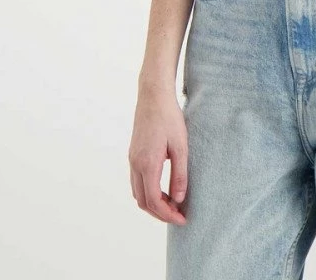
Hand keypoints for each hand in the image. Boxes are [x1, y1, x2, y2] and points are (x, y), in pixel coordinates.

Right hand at [129, 87, 188, 225]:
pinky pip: (137, 182)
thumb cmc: (169, 118)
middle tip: (179, 215)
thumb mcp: (181, 146)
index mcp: (147, 163)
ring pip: (138, 193)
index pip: (154, 201)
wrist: (153, 95)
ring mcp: (132, 159)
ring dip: (153, 204)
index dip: (168, 215)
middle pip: (143, 202)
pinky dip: (148, 192)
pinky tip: (163, 189)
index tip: (182, 219)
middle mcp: (135, 164)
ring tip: (173, 204)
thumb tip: (179, 199)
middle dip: (160, 213)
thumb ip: (180, 174)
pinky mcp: (133, 154)